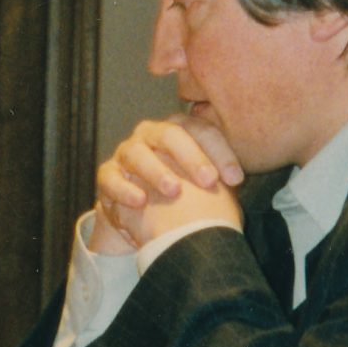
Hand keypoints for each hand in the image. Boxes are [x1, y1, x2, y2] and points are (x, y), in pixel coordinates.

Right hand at [92, 114, 244, 252]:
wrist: (142, 216)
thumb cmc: (181, 194)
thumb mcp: (202, 185)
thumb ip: (220, 178)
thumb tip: (240, 181)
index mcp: (179, 131)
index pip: (201, 130)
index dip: (221, 152)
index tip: (236, 180)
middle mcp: (151, 135)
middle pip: (170, 134)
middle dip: (191, 157)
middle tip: (209, 181)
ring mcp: (127, 153)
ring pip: (138, 153)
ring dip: (157, 171)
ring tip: (174, 191)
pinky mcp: (107, 174)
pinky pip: (111, 177)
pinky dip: (124, 188)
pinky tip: (140, 201)